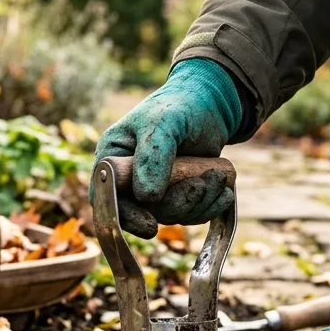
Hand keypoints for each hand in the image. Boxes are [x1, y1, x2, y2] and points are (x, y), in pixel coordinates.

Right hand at [93, 58, 242, 238]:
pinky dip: (208, 207)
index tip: (150, 225)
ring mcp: (154, 190)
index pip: (106, 198)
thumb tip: (146, 197)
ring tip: (217, 176)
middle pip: (142, 213)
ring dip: (197, 203)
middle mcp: (128, 180)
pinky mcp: (177, 196)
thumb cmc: (179, 107)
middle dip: (176, 204)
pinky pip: (188, 215)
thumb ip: (153, 157)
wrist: (210, 105)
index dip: (125, 216)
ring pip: (170, 215)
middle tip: (201, 186)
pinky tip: (223, 191)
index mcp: (112, 160)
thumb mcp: (163, 124)